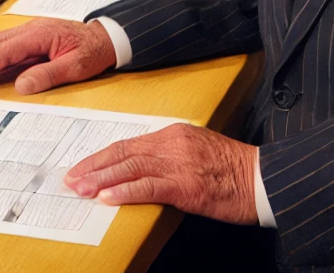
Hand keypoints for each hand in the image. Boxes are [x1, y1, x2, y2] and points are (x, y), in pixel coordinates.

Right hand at [0, 17, 116, 94]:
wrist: (107, 37)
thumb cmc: (94, 50)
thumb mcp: (76, 66)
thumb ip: (48, 75)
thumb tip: (21, 86)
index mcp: (39, 34)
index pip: (3, 51)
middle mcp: (29, 29)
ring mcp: (28, 32)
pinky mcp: (29, 39)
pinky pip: (2, 46)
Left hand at [64, 123, 260, 224]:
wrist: (263, 179)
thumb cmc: (233, 170)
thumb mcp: (198, 152)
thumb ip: (170, 155)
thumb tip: (141, 169)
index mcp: (174, 134)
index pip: (128, 144)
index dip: (101, 157)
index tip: (82, 167)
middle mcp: (172, 143)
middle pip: (122, 153)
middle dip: (93, 167)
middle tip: (70, 179)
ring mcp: (178, 163)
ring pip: (129, 168)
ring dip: (100, 180)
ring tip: (80, 189)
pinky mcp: (185, 185)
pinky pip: (148, 187)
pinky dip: (124, 192)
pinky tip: (107, 198)